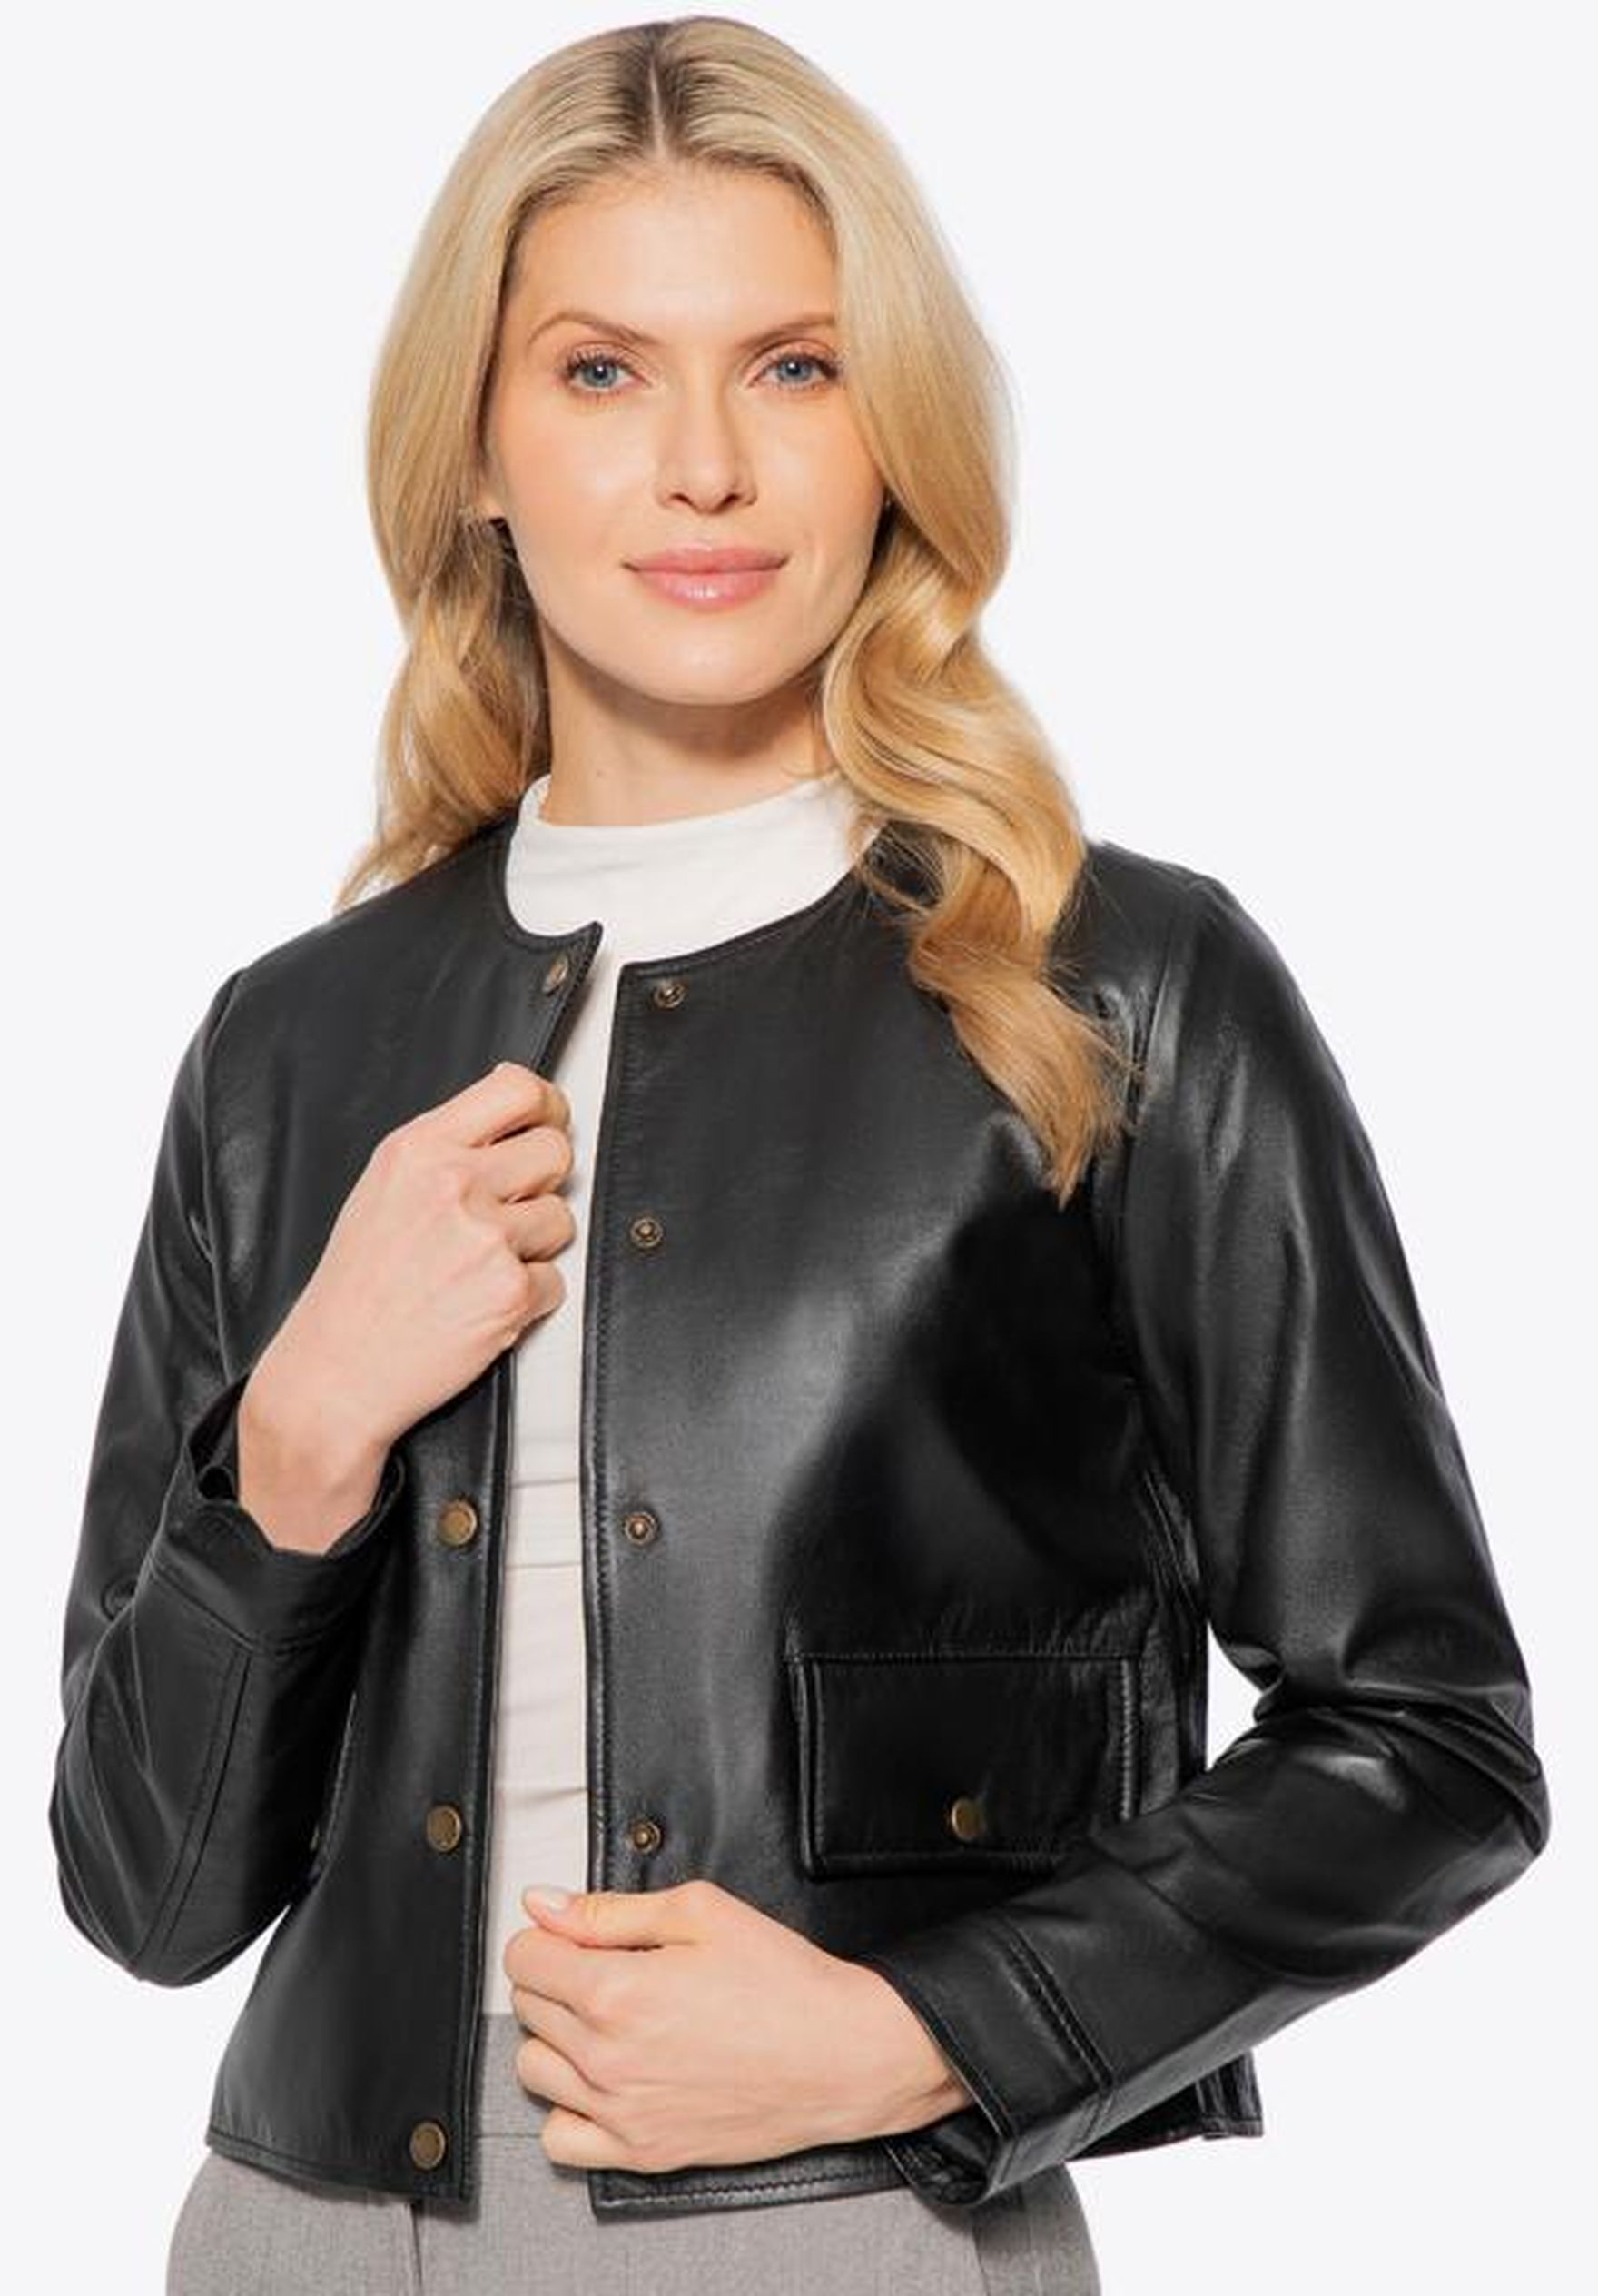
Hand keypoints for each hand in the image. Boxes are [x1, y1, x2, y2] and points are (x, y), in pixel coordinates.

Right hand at [248, 1061, 574, 1470]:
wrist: (335, 1372)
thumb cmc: (357, 1287)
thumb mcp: (382, 1189)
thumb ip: (444, 1147)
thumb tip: (512, 1111)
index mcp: (419, 1149)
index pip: (516, 1090)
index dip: (546, 1107)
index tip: (547, 1123)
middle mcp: (453, 1184)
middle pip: (555, 1151)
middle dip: (543, 1182)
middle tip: (508, 1212)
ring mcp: (485, 1237)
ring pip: (562, 1218)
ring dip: (534, 1246)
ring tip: (478, 1268)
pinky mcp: (509, 1291)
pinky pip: (556, 1280)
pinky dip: (527, 1298)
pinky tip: (479, 1305)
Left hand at [502, 1878, 974, 2174]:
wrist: (843, 2055)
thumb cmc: (782, 1979)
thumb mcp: (700, 1912)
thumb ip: (608, 1910)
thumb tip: (540, 1904)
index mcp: (616, 1990)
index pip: (524, 1957)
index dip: (550, 1935)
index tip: (581, 1935)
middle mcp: (606, 2058)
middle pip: (527, 2007)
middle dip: (558, 1977)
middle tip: (612, 1967)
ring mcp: (621, 2113)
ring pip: (532, 2070)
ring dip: (558, 2039)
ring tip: (610, 2022)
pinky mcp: (642, 2152)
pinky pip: (559, 2139)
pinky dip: (570, 2108)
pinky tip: (607, 2081)